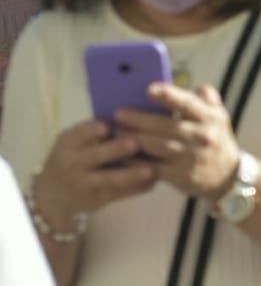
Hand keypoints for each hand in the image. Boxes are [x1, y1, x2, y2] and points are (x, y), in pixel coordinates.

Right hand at [34, 120, 155, 226]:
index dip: (92, 131)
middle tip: (135, 143)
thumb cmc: (74, 156)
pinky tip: (153, 182)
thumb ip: (93, 131)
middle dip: (115, 150)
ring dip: (131, 175)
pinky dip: (137, 188)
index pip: (78, 135)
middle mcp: (73, 164)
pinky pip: (119, 194)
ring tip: (151, 170)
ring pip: (109, 180)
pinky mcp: (97, 200)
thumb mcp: (73, 142)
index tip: (106, 127)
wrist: (53, 195)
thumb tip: (131, 113)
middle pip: (95, 156)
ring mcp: (85, 184)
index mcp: (68, 144)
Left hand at [116, 83, 240, 201]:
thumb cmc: (216, 139)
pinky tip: (122, 155)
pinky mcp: (180, 175)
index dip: (169, 96)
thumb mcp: (219, 116)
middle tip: (119, 113)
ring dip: (134, 139)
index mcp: (210, 118)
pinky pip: (152, 167)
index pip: (188, 104)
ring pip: (157, 146)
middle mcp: (202, 136)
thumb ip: (206, 98)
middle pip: (167, 126)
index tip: (149, 89)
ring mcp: (191, 157)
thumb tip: (191, 85)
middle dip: (140, 119)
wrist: (227, 176)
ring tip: (117, 132)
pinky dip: (135, 161)